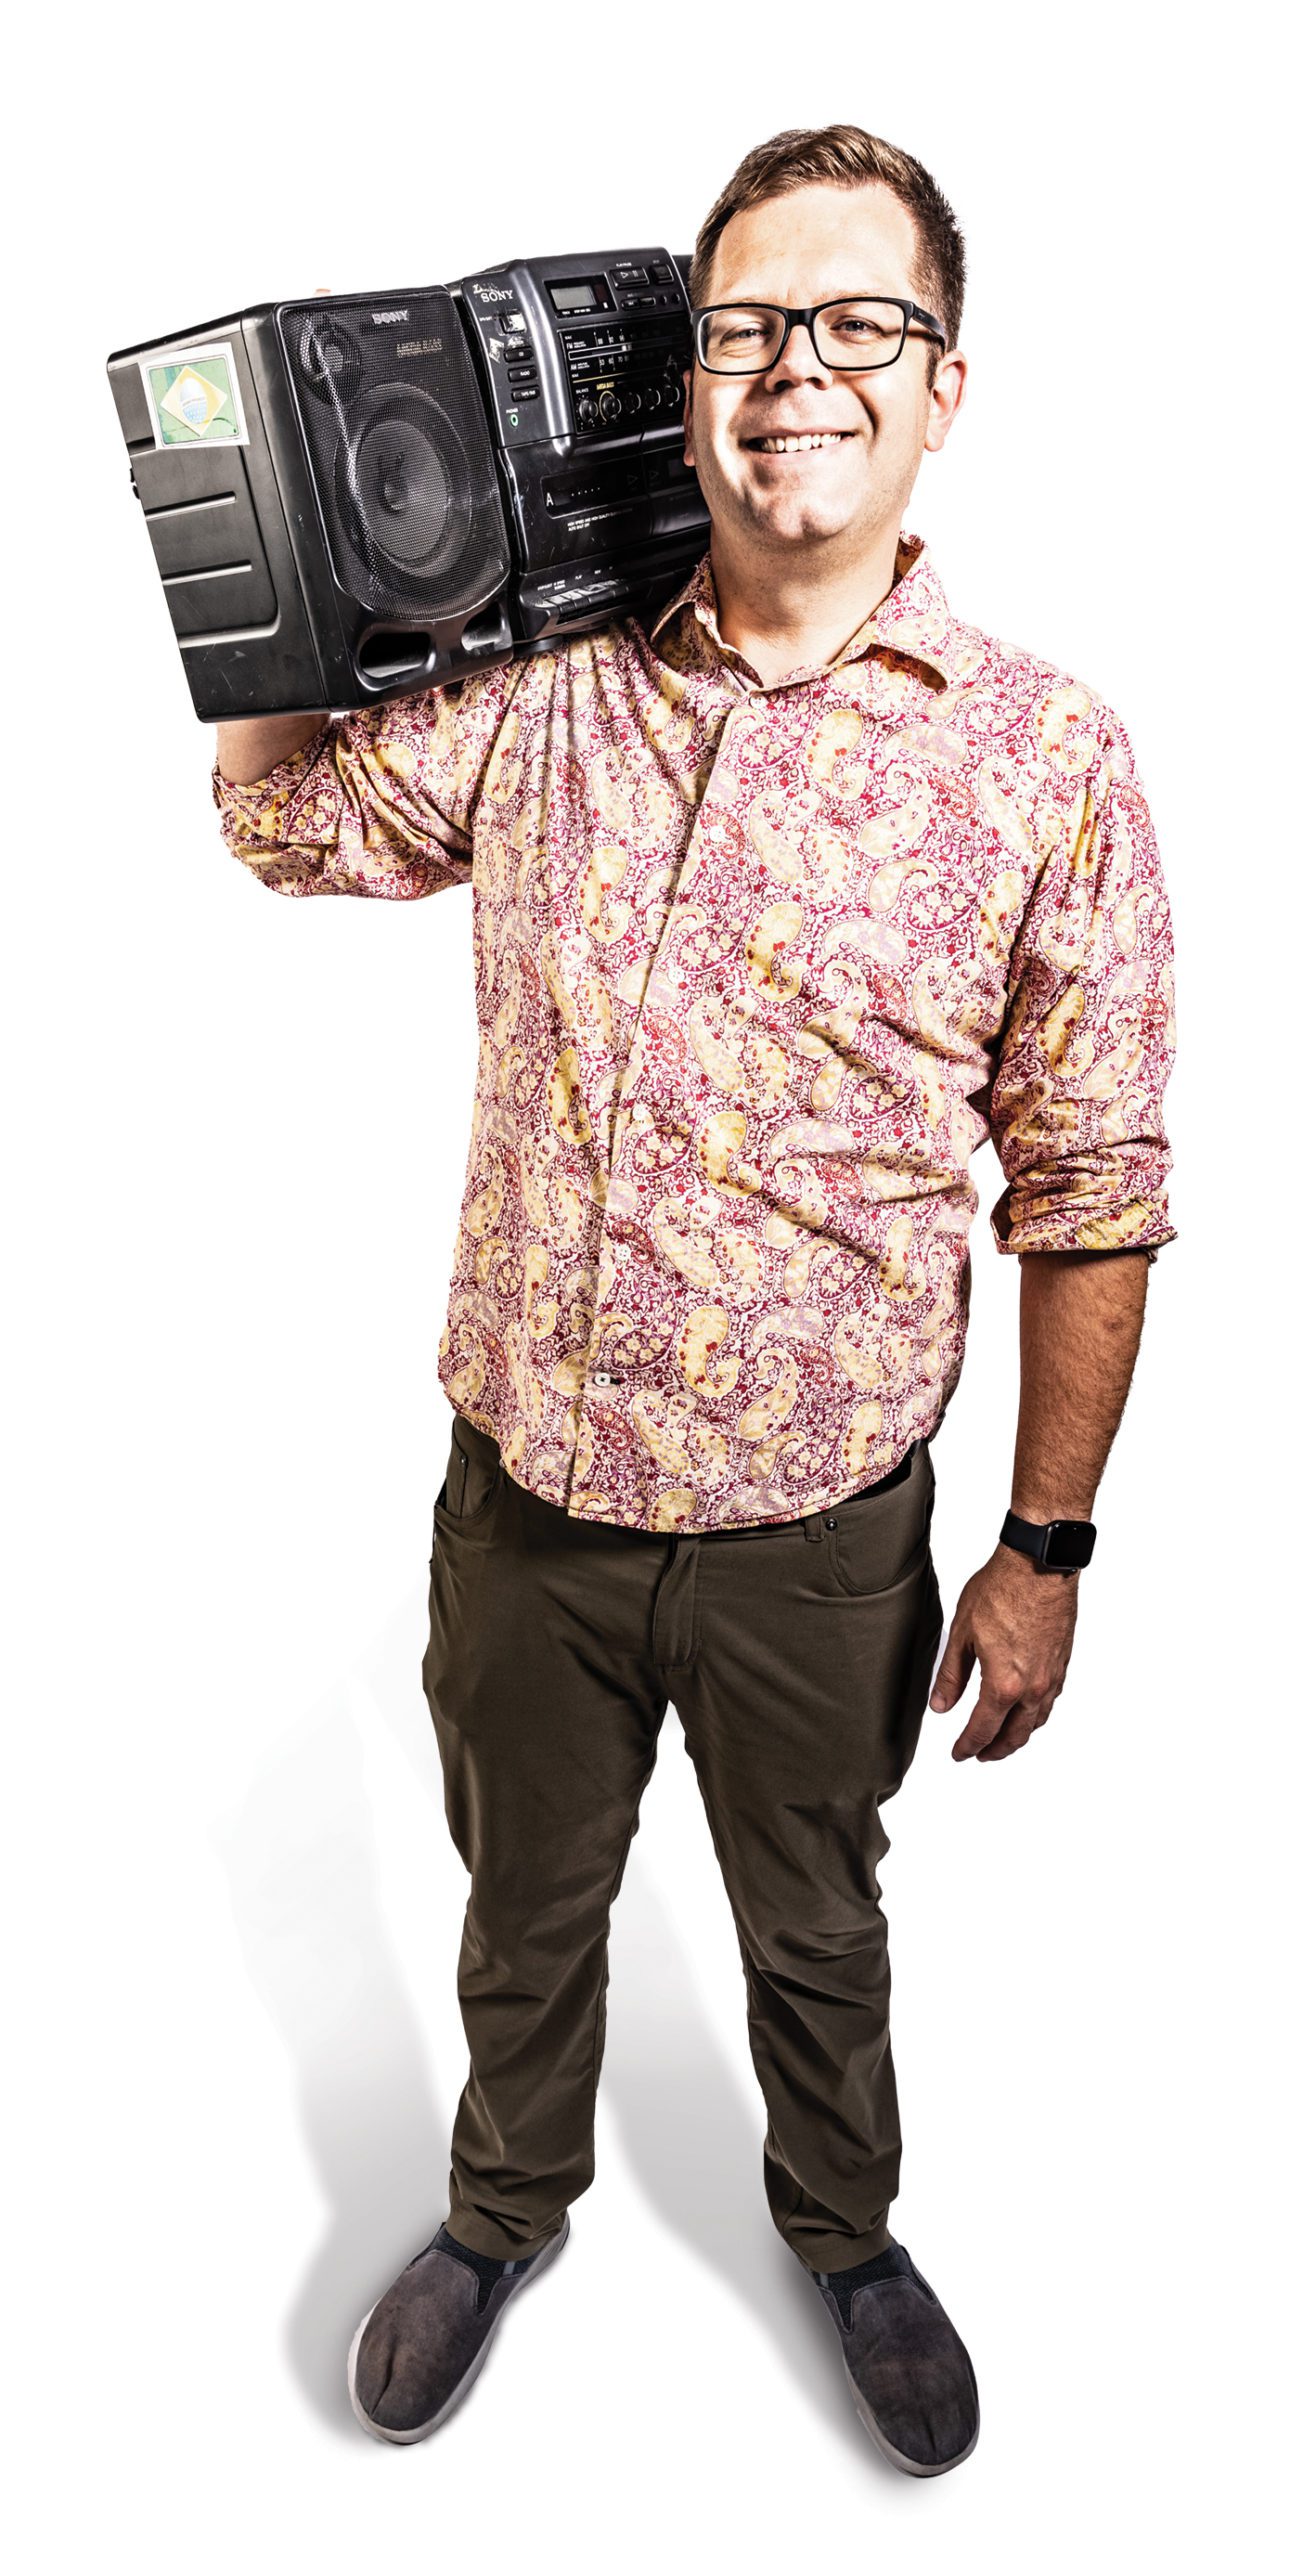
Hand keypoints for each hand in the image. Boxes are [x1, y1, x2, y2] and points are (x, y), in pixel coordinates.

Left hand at [928, 1545, 1079, 1761]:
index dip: (968, 1746)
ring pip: (1037, 1722)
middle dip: (995, 1750)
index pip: (983, 1730)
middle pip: (1015, 1735)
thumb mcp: (962, 1634)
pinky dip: (1036, 1715)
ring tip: (1004, 1739)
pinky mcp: (1063, 1662)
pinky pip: (1050, 1702)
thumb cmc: (1001, 1590)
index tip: (959, 1753)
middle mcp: (1033, 1688)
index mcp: (1004, 1684)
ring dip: (1019, 1736)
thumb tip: (940, 1706)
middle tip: (980, 1755)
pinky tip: (1028, 1710)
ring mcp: (1052, 1676)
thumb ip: (952, 1676)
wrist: (1039, 1565)